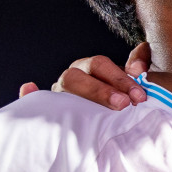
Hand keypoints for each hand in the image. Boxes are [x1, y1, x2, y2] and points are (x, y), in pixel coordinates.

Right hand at [18, 42, 153, 108]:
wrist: (107, 120)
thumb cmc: (119, 100)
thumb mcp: (129, 85)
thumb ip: (136, 67)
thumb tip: (142, 51)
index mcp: (91, 68)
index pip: (101, 65)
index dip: (120, 78)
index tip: (139, 95)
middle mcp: (72, 77)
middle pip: (79, 76)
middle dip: (103, 91)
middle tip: (125, 104)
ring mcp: (58, 94)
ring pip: (62, 87)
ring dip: (81, 96)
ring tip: (99, 109)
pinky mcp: (46, 109)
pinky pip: (32, 100)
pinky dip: (29, 94)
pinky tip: (28, 88)